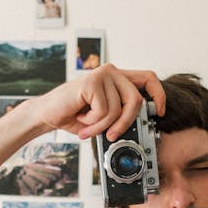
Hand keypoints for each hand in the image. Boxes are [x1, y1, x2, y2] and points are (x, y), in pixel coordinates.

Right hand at [30, 63, 165, 141]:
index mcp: (118, 78)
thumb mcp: (104, 116)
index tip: (160, 112)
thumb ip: (121, 115)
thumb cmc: (75, 115)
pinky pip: (103, 111)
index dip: (159, 94)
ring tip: (87, 127)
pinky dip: (92, 123)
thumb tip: (142, 126)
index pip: (148, 78)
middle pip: (136, 99)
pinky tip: (80, 118)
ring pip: (118, 109)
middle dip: (125, 123)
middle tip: (111, 136)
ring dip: (101, 126)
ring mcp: (102, 74)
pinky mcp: (91, 82)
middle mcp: (112, 72)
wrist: (48, 114)